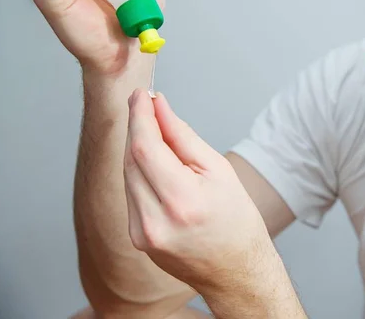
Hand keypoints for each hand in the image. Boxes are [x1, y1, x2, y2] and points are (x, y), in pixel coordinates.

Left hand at [123, 89, 276, 293]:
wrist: (235, 270)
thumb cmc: (236, 221)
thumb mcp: (219, 170)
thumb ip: (183, 137)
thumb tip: (159, 107)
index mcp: (183, 202)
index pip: (145, 148)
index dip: (139, 116)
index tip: (140, 95)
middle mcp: (156, 222)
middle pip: (131, 159)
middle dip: (137, 128)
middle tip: (148, 106)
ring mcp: (142, 234)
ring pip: (127, 175)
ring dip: (137, 149)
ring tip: (158, 136)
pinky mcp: (137, 238)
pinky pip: (131, 192)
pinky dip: (140, 172)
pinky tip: (156, 166)